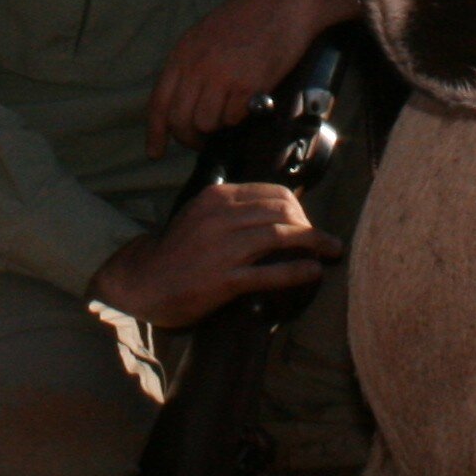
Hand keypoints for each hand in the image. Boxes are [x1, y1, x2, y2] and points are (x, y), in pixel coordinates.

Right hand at [88, 181, 338, 329]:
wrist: (143, 282)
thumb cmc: (178, 251)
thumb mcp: (202, 215)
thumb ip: (235, 209)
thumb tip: (279, 210)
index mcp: (218, 197)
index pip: (274, 193)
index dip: (300, 208)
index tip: (308, 223)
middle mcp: (221, 217)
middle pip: (283, 211)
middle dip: (311, 225)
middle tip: (323, 241)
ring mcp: (222, 249)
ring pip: (281, 236)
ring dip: (314, 243)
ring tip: (332, 252)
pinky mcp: (223, 280)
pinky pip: (269, 273)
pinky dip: (297, 271)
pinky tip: (313, 272)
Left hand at [147, 0, 356, 154]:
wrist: (286, 1)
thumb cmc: (251, 17)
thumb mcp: (207, 35)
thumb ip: (192, 65)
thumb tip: (185, 103)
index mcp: (183, 52)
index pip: (160, 102)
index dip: (156, 132)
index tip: (155, 152)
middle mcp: (197, 66)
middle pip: (180, 120)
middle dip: (190, 138)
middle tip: (203, 141)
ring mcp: (221, 76)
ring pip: (206, 123)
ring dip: (218, 126)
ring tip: (232, 111)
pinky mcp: (248, 85)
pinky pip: (234, 118)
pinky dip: (240, 117)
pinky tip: (249, 101)